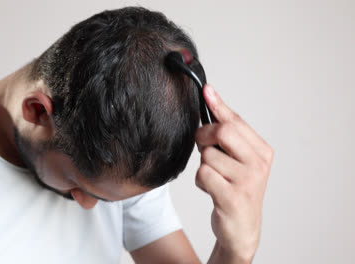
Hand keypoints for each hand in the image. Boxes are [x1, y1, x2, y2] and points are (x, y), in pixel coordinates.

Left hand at [195, 84, 273, 261]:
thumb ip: (227, 135)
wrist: (241, 228)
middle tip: (203, 146)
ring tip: (214, 178)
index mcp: (262, 151)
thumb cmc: (236, 189)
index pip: (235, 121)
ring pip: (207, 156)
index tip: (206, 89)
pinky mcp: (233, 197)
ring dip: (203, 166)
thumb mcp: (237, 161)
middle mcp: (258, 163)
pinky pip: (203, 175)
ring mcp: (247, 181)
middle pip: (222, 131)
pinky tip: (211, 189)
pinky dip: (200, 181)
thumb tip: (209, 100)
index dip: (218, 105)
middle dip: (203, 136)